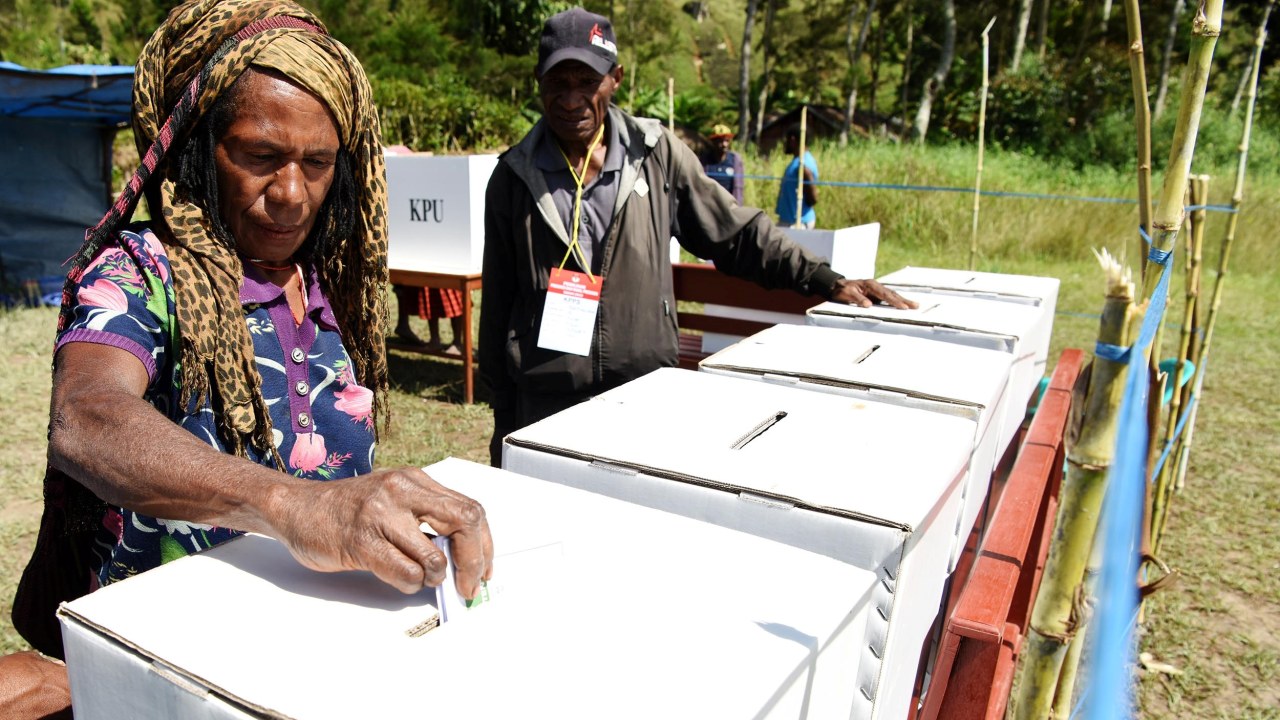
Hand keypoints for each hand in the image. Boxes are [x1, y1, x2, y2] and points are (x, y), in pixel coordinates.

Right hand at [269, 467, 493, 597]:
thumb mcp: (394, 498)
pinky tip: (398, 577)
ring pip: (434, 557)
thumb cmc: (347, 509)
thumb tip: (465, 555)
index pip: (470, 509)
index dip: (485, 544)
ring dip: (434, 578)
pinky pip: (405, 573)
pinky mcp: (362, 541)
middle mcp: (402, 491)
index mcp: (415, 480)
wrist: (296, 507)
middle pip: (465, 523)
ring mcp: (381, 515)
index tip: (485, 568)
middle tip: (469, 585)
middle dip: (474, 562)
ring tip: (421, 577)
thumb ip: (427, 518)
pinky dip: (409, 584)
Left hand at [830, 278, 917, 308]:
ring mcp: (877, 290)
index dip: (893, 301)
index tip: (902, 307)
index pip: (884, 294)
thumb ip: (857, 299)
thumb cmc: (842, 290)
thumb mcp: (847, 294)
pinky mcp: (876, 294)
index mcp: (870, 285)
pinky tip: (904, 305)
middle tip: (915, 306)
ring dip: (903, 300)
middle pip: (891, 293)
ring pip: (892, 295)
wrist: (838, 286)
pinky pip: (888, 298)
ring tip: (915, 305)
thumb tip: (868, 305)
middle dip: (903, 300)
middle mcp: (875, 286)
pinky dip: (897, 301)